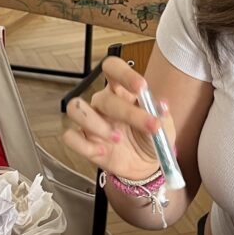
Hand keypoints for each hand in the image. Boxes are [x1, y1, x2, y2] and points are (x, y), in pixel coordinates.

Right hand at [62, 56, 175, 181]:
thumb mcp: (163, 126)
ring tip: (117, 138)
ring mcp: (90, 122)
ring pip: (75, 108)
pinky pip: (70, 137)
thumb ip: (161, 114)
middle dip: (128, 113)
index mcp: (121, 91)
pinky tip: (103, 151)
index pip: (112, 68)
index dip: (124, 73)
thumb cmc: (151, 138)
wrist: (146, 166)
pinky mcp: (84, 141)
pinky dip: (85, 145)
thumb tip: (161, 105)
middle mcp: (102, 103)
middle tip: (149, 126)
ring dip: (96, 124)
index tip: (141, 86)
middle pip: (102, 98)